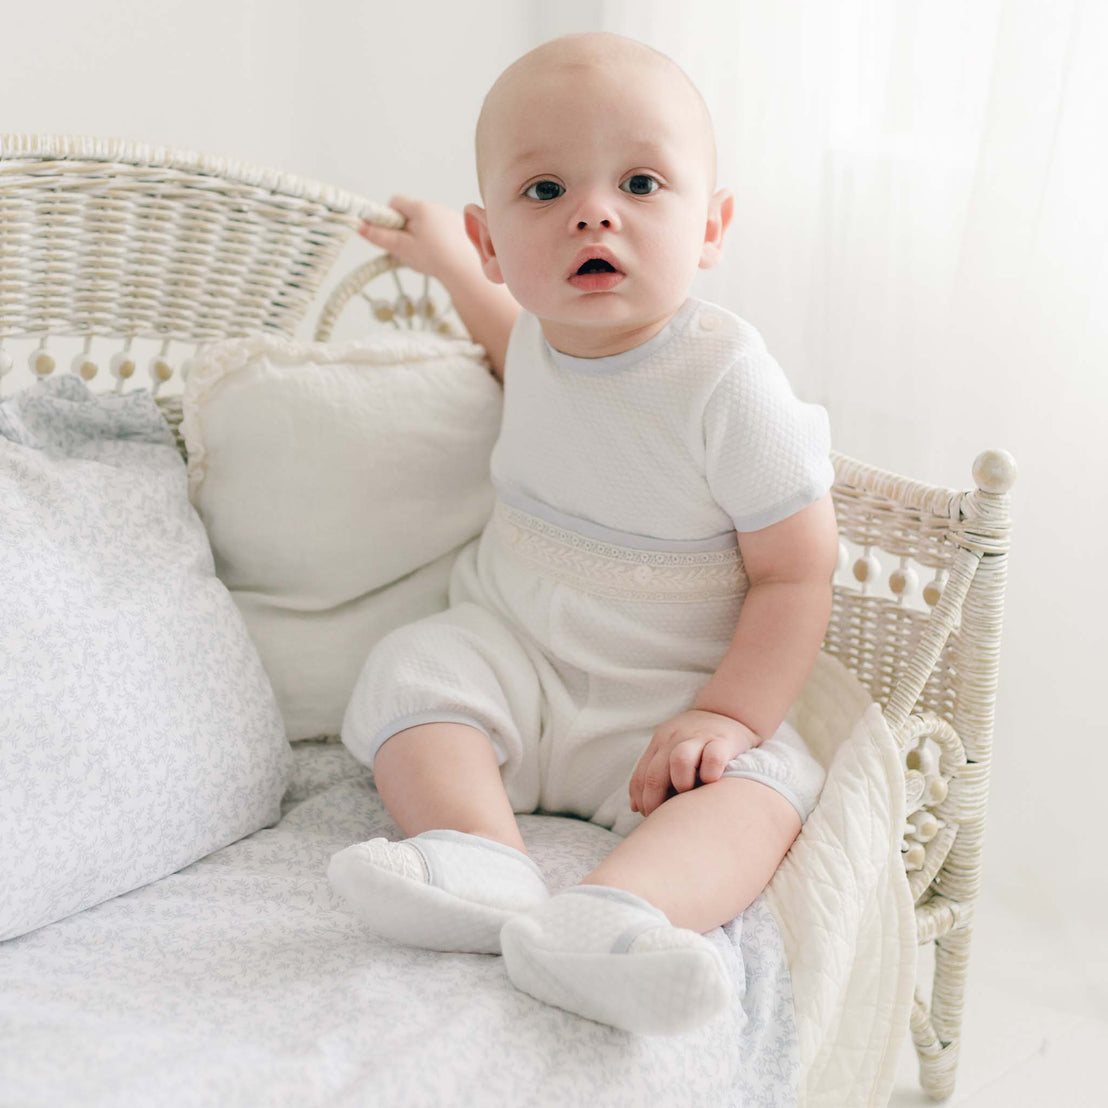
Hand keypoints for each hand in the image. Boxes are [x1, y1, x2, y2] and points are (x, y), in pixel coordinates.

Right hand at [358, 195, 477, 284]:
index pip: (395, 202)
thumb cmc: (435, 258)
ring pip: (427, 222)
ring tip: (426, 255)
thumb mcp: (402, 248)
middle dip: (405, 229)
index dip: (388, 217)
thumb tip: (359, 227)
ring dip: (421, 235)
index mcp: (421, 207)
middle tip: (408, 248)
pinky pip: (442, 229)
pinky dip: (437, 239)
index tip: (391, 234)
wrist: (466, 270)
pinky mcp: (462, 228)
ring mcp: (451, 216)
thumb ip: (380, 237)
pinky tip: (440, 255)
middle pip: (411, 213)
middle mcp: (437, 207)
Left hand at [629, 710, 757, 817]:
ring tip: (689, 795)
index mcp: (660, 742)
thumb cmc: (699, 742)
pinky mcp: (723, 740)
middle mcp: (676, 737)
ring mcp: (699, 737)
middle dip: (655, 801)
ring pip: (679, 760)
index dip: (642, 800)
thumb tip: (635, 807)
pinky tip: (711, 782)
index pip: (641, 776)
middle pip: (655, 773)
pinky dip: (710, 774)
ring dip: (681, 784)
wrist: (730, 710)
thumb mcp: (672, 750)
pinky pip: (713, 758)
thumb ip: (654, 774)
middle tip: (665, 815)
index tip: (649, 815)